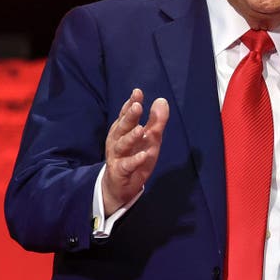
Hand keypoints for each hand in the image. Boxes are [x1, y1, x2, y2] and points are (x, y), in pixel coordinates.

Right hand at [102, 89, 168, 214]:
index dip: (131, 104)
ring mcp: (117, 157)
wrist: (121, 186)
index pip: (126, 114)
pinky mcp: (120, 172)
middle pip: (123, 127)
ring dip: (131, 137)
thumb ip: (156, 121)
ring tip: (141, 130)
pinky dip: (135, 160)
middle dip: (130, 116)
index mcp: (123, 131)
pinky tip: (143, 155)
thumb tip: (161, 100)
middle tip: (137, 106)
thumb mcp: (150, 138)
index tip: (137, 92)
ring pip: (122, 145)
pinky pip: (127, 165)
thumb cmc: (135, 157)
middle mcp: (117, 141)